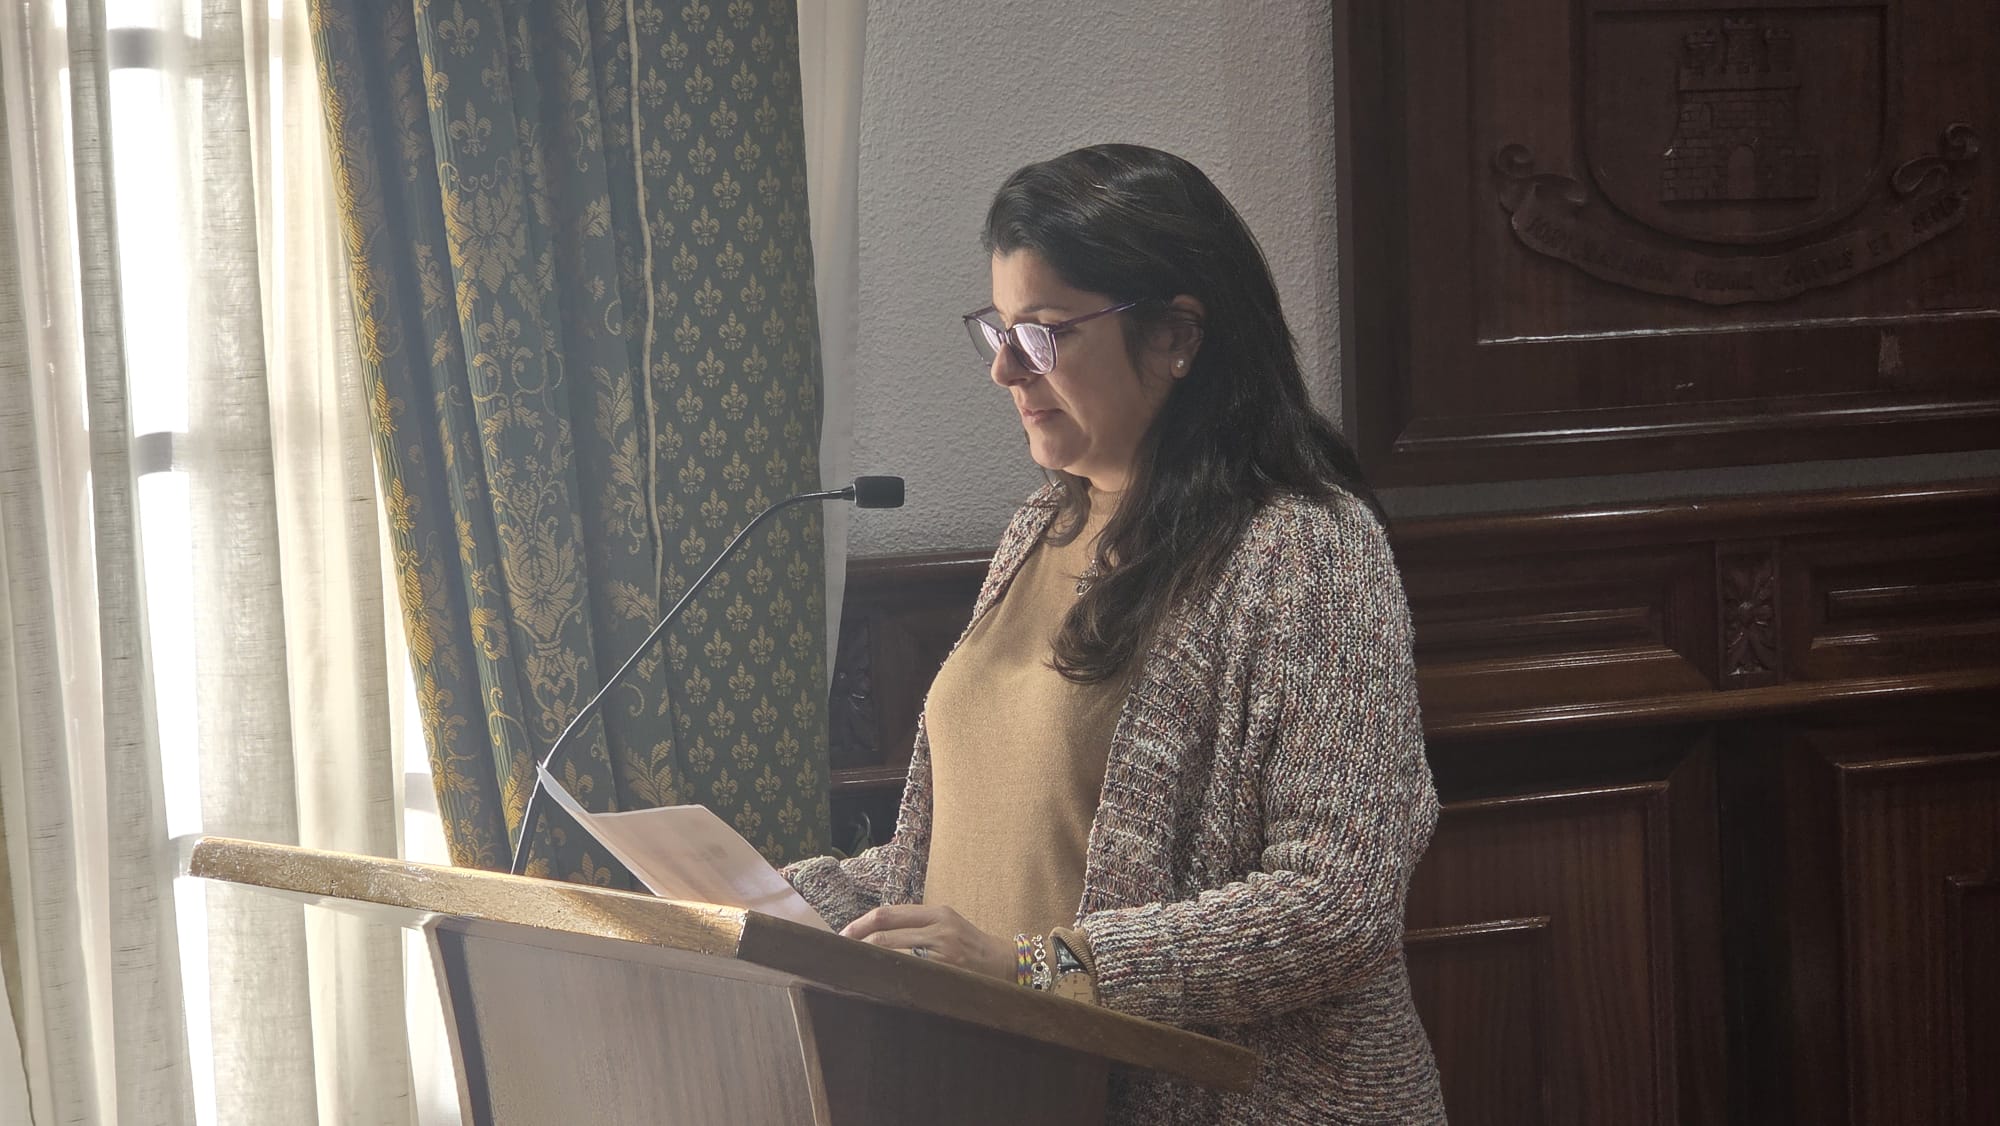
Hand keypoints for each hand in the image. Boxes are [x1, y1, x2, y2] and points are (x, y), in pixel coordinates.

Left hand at [841, 904, 1015, 982]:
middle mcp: (939, 926)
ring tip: (851, 968)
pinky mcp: (948, 971)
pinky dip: (891, 976)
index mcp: (937, 913)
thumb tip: (877, 937)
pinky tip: (878, 983)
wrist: (1010, 965)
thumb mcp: (949, 927)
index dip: (860, 924)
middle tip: (839, 955)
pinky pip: (911, 973)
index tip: (842, 936)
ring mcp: (944, 950)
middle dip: (857, 943)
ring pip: (894, 953)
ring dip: (869, 961)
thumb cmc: (974, 949)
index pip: (888, 914)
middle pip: (885, 931)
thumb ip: (919, 928)